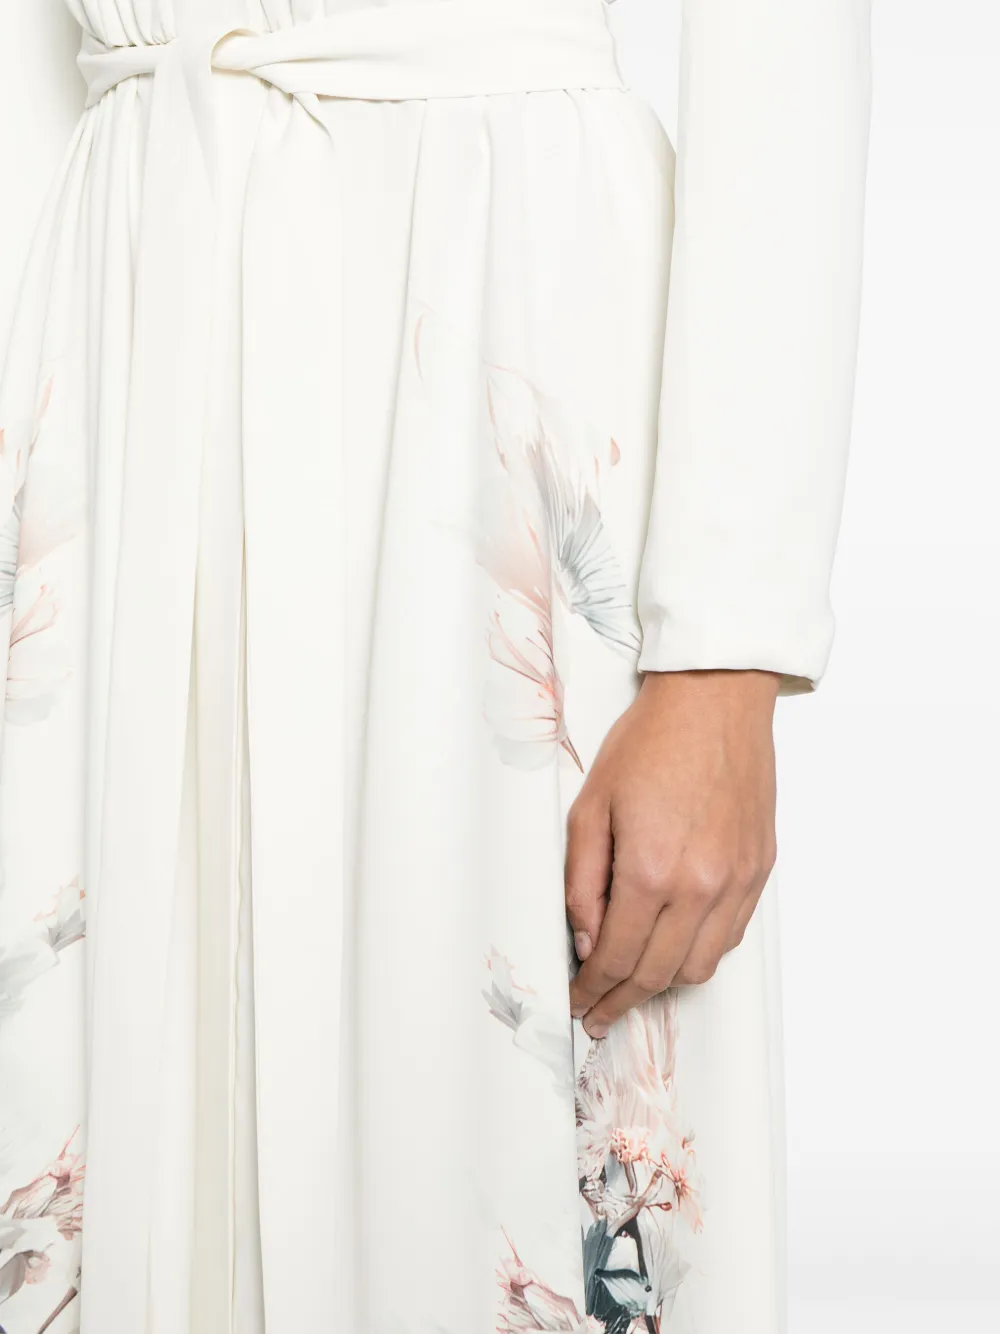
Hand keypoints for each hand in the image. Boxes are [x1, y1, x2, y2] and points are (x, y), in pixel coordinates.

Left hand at [566, 668, 779, 1037]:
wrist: (715, 700)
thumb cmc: (649, 743)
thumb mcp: (590, 807)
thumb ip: (582, 882)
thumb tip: (586, 940)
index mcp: (650, 870)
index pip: (615, 959)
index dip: (591, 990)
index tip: (576, 1002)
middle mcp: (699, 886)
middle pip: (656, 974)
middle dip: (620, 1002)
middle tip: (597, 1013)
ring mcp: (736, 881)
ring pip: (699, 967)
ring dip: (662, 985)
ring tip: (633, 986)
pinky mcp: (758, 870)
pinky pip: (730, 937)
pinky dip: (699, 954)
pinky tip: (675, 948)